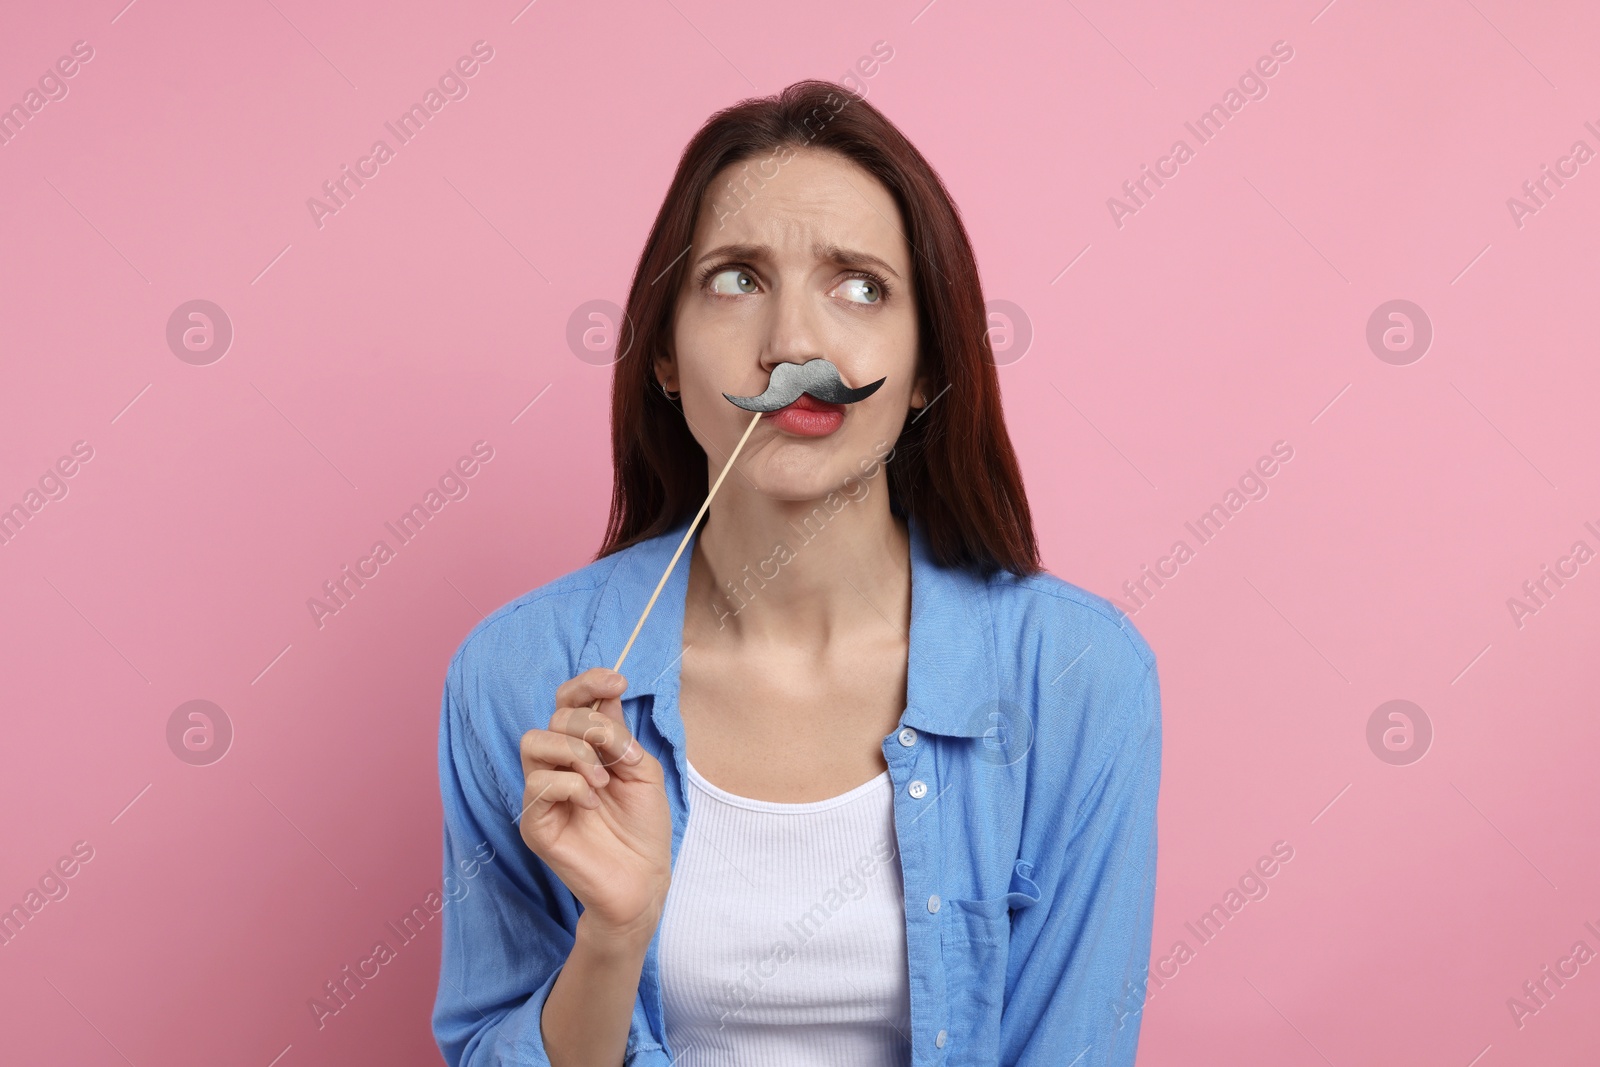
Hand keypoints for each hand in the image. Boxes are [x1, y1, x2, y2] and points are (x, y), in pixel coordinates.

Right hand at [518, 668, 671, 944]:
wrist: (644, 880)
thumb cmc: (644, 828)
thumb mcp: (642, 770)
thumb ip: (620, 735)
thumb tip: (605, 699)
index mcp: (585, 749)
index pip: (570, 701)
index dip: (588, 683)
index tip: (618, 682)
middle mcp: (559, 765)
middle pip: (555, 717)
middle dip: (590, 725)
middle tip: (618, 754)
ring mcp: (543, 793)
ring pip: (534, 742)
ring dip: (575, 752)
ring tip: (602, 780)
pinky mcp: (534, 822)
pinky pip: (539, 784)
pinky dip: (572, 786)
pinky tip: (592, 805)